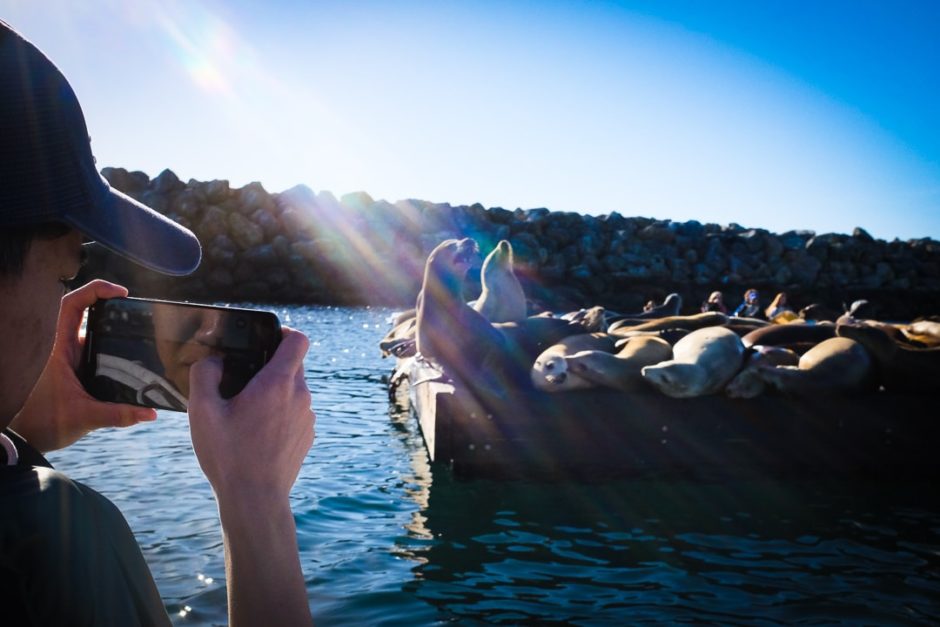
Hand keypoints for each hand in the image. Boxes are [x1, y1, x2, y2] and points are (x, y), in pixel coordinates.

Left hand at [10, 280, 156, 452]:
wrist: (25, 437)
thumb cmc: (44, 423)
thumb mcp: (85, 417)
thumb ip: (119, 414)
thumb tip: (150, 414)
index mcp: (57, 348)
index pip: (72, 304)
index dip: (96, 290)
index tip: (122, 293)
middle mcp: (60, 347)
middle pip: (82, 309)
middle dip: (107, 303)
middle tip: (133, 307)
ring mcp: (65, 356)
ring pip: (86, 327)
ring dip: (107, 323)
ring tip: (135, 326)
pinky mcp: (70, 367)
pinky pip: (88, 344)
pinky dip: (105, 341)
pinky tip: (123, 351)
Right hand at [187, 326, 314, 504]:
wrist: (255, 499)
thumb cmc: (228, 456)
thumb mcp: (202, 412)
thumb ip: (204, 375)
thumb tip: (212, 360)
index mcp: (278, 383)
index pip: (298, 340)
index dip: (284, 332)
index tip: (267, 337)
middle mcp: (300, 396)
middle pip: (294, 364)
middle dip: (270, 364)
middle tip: (243, 377)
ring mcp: (307, 417)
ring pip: (294, 389)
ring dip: (274, 391)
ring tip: (246, 409)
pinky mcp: (307, 435)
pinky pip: (296, 411)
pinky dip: (280, 412)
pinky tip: (257, 430)